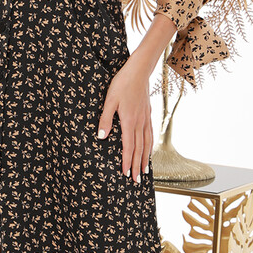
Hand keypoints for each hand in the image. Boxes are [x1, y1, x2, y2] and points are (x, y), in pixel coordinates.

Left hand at [97, 56, 152, 178]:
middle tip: (137, 181)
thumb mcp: (109, 101)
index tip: (126, 174)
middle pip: (139, 149)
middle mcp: (140, 123)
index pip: (128, 146)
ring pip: (147, 143)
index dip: (127, 161)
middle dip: (137, 166)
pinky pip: (150, 134)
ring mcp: (145, 119)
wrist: (138, 71)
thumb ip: (105, 119)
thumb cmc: (121, 84)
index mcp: (129, 121)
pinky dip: (150, 146)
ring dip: (145, 159)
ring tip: (145, 171)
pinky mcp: (148, 115)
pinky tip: (149, 151)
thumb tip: (101, 137)